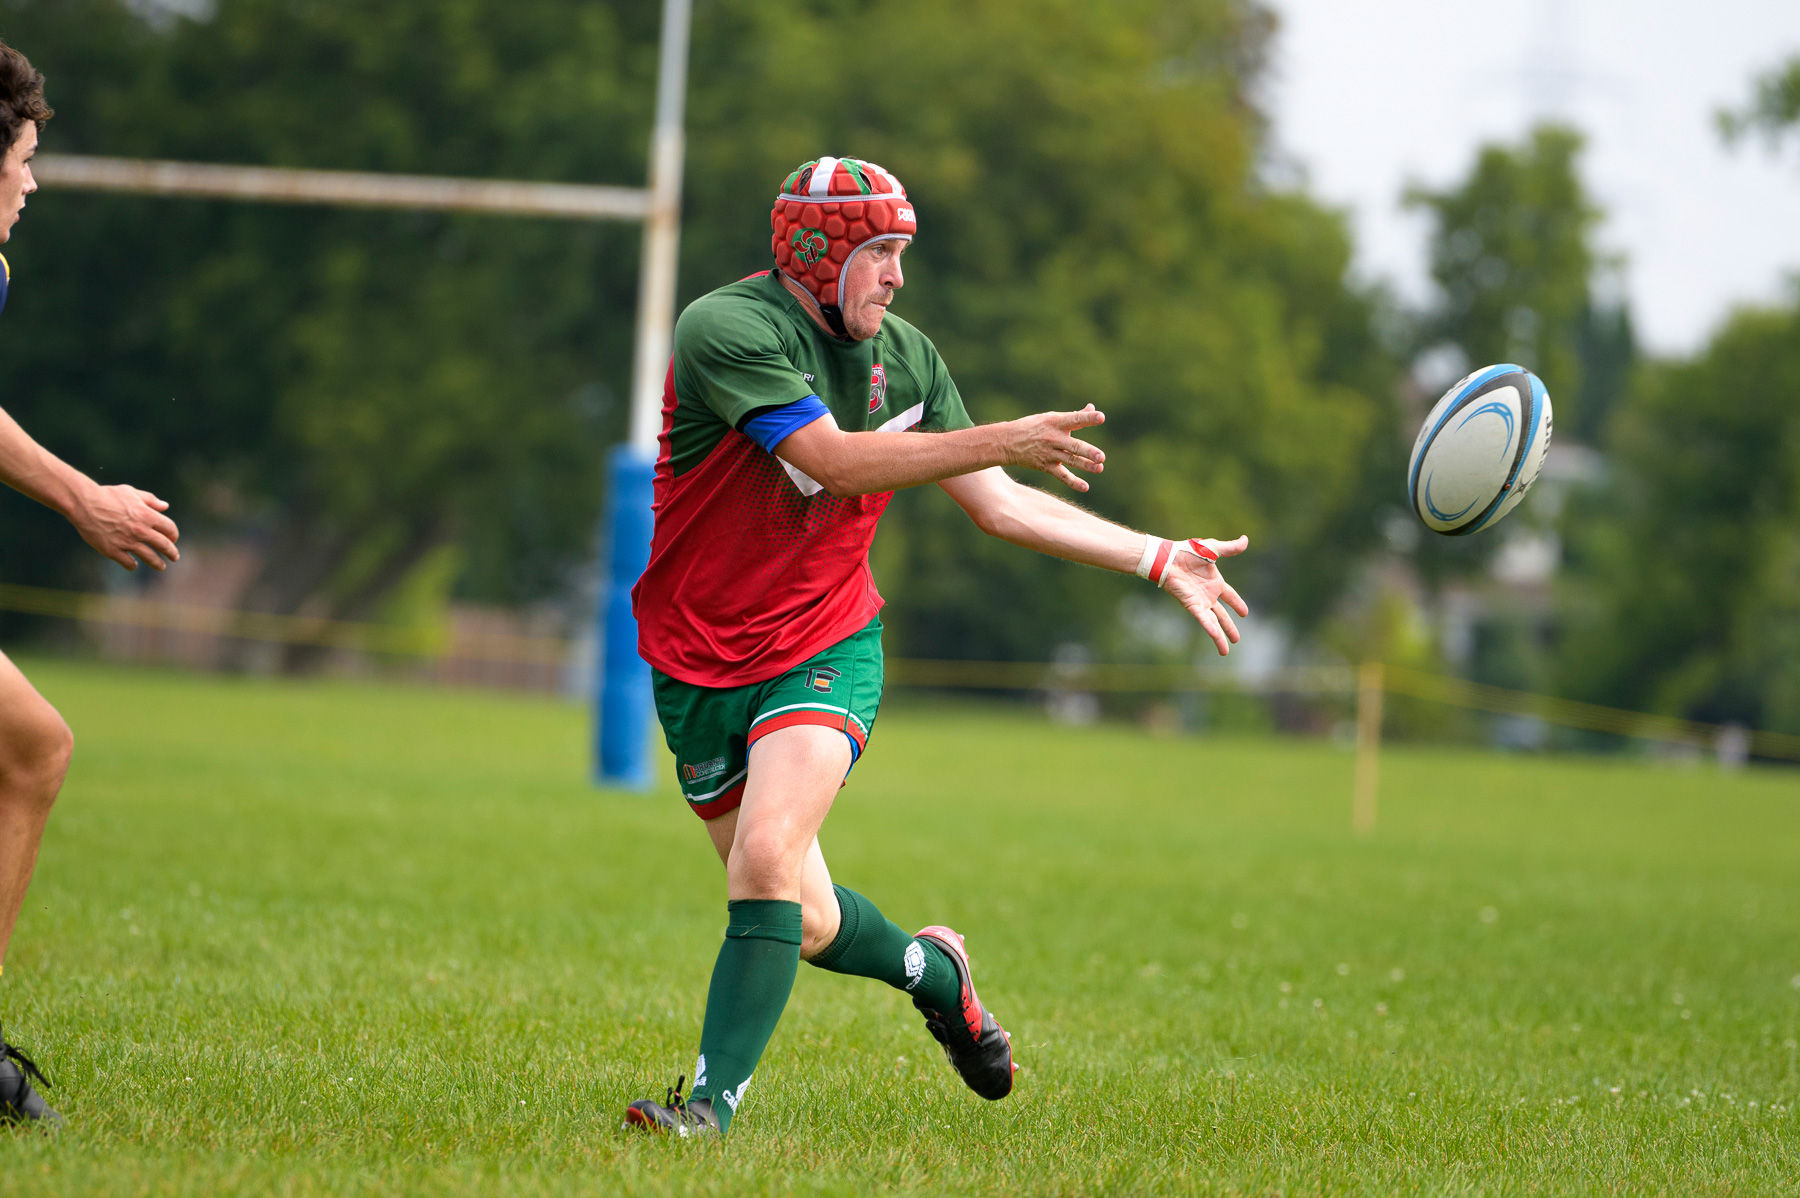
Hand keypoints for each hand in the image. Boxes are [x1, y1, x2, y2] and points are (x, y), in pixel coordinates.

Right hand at [70, 483, 179, 570]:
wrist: (84, 503)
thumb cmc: (108, 495)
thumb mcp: (131, 492)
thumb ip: (150, 500)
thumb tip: (165, 506)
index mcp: (148, 516)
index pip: (170, 529)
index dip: (173, 535)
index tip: (173, 539)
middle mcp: (141, 530)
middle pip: (164, 545)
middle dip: (171, 553)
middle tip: (174, 557)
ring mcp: (127, 542)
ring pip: (149, 557)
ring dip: (157, 564)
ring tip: (161, 567)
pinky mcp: (113, 550)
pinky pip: (128, 562)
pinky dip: (132, 565)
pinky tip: (134, 565)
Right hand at [1002, 404, 1106, 491]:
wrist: (1007, 442)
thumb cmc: (1033, 426)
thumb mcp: (1051, 418)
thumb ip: (1074, 416)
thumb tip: (1092, 409)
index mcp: (1056, 422)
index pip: (1075, 419)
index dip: (1088, 418)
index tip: (1100, 417)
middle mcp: (1053, 438)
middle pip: (1073, 446)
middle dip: (1087, 451)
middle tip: (1101, 456)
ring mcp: (1049, 453)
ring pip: (1070, 460)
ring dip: (1085, 465)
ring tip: (1099, 468)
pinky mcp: (1045, 466)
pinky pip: (1061, 475)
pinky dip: (1073, 481)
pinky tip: (1085, 487)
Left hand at [1160, 535, 1249, 655]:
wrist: (1168, 557)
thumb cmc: (1187, 552)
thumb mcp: (1213, 549)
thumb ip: (1230, 548)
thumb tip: (1246, 539)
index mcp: (1214, 583)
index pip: (1230, 596)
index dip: (1237, 604)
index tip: (1245, 613)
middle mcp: (1208, 595)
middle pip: (1222, 616)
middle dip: (1229, 628)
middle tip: (1236, 640)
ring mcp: (1200, 601)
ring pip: (1213, 623)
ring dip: (1219, 637)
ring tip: (1225, 652)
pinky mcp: (1191, 604)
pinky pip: (1202, 618)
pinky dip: (1209, 627)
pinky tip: (1215, 637)